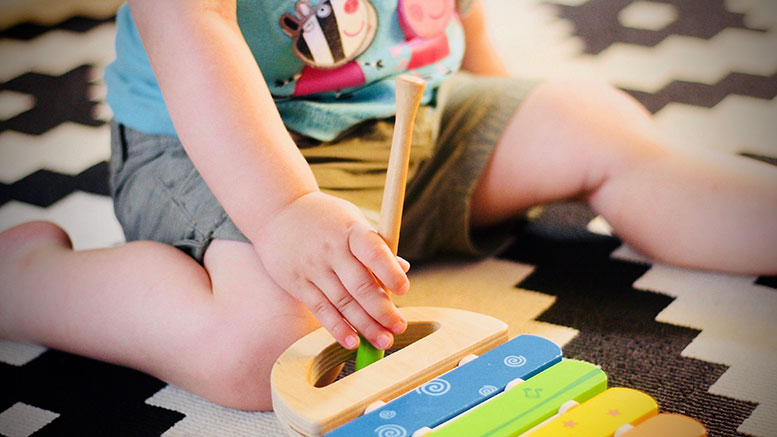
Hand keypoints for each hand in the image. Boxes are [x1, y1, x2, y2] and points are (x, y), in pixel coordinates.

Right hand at [252, 191, 409, 349]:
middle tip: (399, 327)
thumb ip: (376, 246)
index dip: (390, 272)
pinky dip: (338, 328)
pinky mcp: (298, 284)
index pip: (373, 252)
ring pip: (343, 302)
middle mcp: (332, 250)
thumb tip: (403, 268)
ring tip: (384, 340)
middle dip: (382, 310)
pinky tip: (353, 342)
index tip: (403, 290)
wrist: (277, 212)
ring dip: (365, 325)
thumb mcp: (352, 221)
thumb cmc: (325, 218)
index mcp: (351, 231)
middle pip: (360, 285)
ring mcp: (313, 268)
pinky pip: (321, 309)